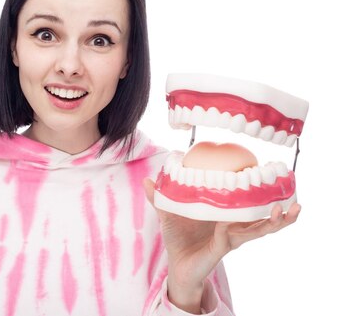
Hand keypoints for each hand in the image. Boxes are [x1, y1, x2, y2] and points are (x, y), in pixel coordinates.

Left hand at [143, 178, 300, 312]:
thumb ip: (160, 197)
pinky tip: (228, 222)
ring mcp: (230, 239)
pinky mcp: (220, 249)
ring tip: (284, 210)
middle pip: (265, 220)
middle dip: (282, 212)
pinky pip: (229, 238)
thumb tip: (148, 179)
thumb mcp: (169, 214)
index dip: (267, 196)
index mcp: (229, 217)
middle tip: (295, 201)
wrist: (175, 265)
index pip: (253, 206)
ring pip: (257, 230)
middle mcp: (235, 228)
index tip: (278, 180)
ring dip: (272, 222)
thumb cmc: (178, 238)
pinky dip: (230, 229)